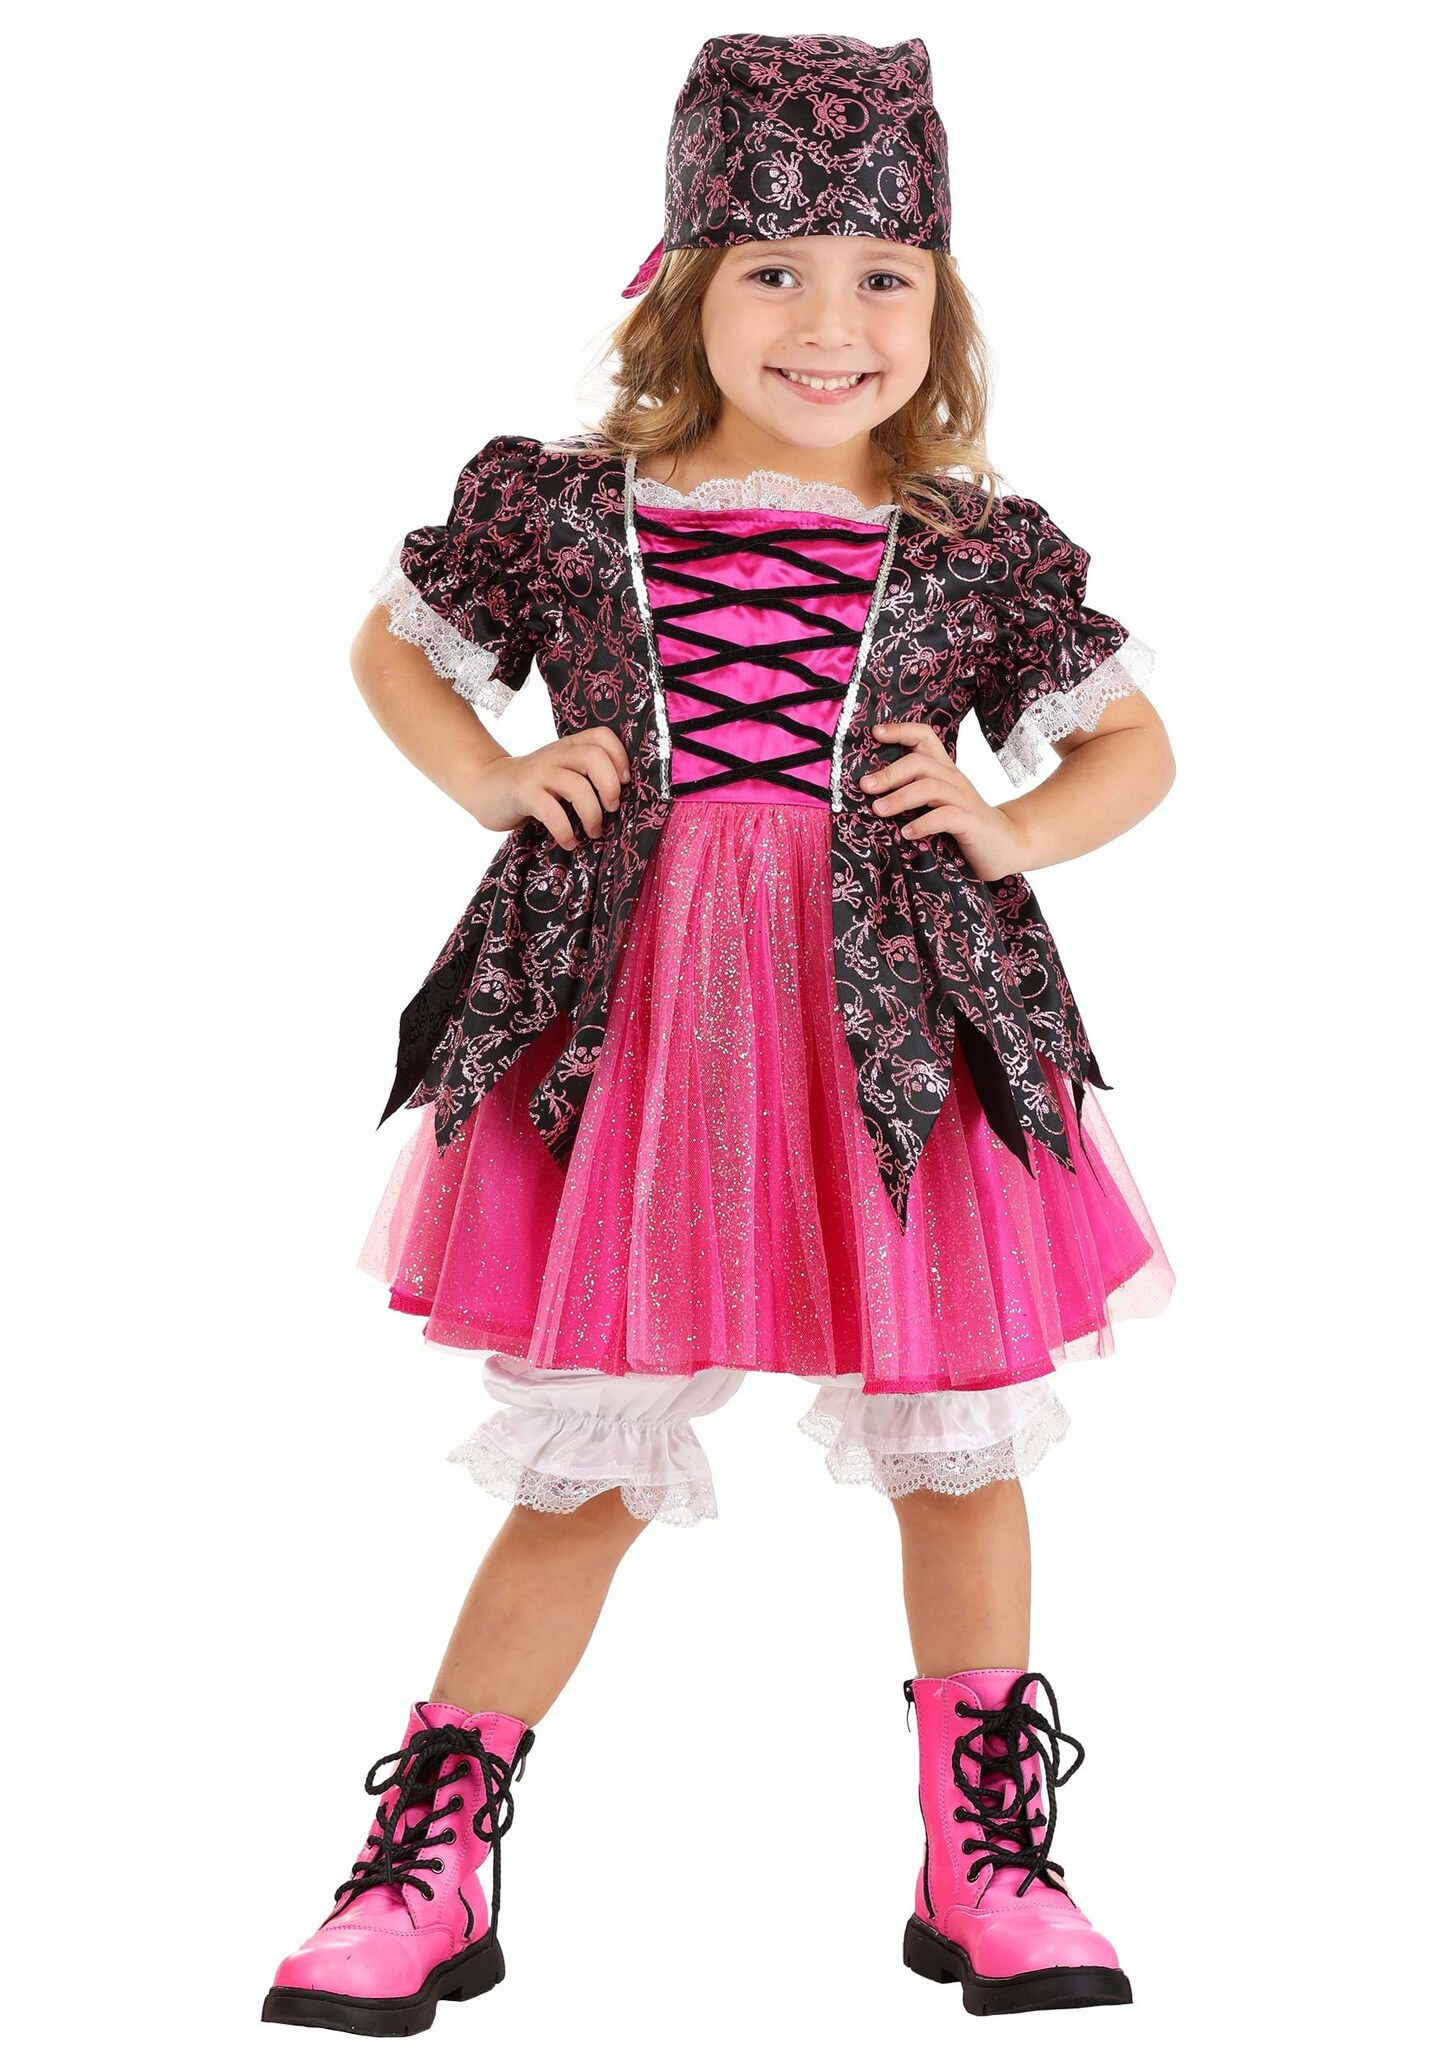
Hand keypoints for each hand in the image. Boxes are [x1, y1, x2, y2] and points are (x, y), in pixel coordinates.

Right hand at [467, 725, 631, 847]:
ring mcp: (538, 772)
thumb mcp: (561, 772)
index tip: (624, 783)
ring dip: (592, 815)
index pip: (603, 736)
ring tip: (593, 832)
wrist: (486, 787)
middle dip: (610, 788)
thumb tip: (623, 799)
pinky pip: (551, 811)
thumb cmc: (532, 787)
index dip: (620, 758)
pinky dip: (565, 830)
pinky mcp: (523, 792)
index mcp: (569, 746)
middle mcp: (556, 754)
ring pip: (577, 786)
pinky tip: (569, 841)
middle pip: (594, 758)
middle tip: (611, 810)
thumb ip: (585, 775)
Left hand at [860, 723, 1028, 881]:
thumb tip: (870, 797)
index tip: (874, 733)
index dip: (900, 730)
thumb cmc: (965, 828)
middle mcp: (954, 780)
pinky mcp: (971, 822)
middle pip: (920, 762)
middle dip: (889, 773)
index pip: (924, 737)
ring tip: (878, 810)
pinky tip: (907, 834)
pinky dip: (923, 824)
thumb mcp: (938, 805)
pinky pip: (945, 816)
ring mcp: (964, 800)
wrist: (1008, 846)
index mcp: (945, 772)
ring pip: (930, 787)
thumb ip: (913, 797)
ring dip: (900, 797)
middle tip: (865, 787)